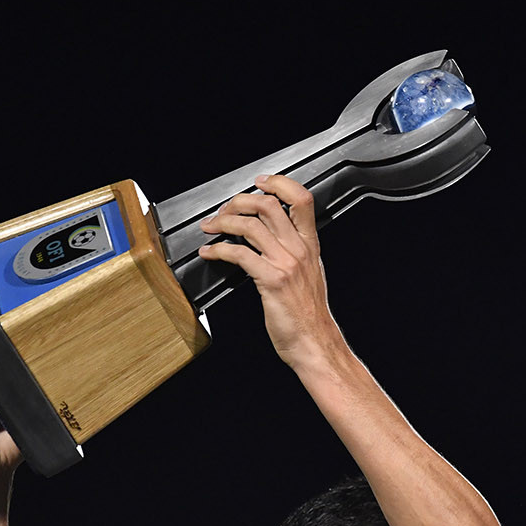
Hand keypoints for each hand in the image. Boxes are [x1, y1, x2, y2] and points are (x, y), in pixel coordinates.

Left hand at [196, 175, 342, 368]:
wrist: (315, 343)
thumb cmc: (310, 317)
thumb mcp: (310, 276)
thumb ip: (295, 255)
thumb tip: (274, 240)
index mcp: (310, 246)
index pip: (301, 199)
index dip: (279, 183)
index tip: (261, 182)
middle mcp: (299, 250)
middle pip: (268, 205)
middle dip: (239, 201)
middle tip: (225, 208)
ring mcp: (286, 264)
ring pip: (250, 225)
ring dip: (223, 222)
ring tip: (210, 227)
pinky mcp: (271, 281)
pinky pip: (239, 253)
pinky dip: (218, 249)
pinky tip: (210, 252)